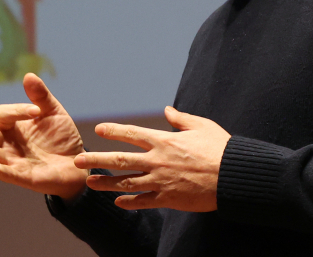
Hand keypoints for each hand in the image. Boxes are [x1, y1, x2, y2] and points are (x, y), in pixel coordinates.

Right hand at [0, 73, 87, 198]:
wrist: (78, 164)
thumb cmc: (62, 137)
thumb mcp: (54, 112)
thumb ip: (40, 96)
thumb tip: (28, 75)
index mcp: (12, 127)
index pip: (3, 115)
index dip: (17, 111)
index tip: (36, 111)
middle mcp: (8, 144)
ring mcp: (14, 161)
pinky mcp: (25, 177)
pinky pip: (7, 174)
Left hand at [75, 106, 229, 211]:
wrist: (235, 177)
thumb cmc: (221, 149)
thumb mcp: (202, 126)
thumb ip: (181, 119)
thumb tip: (167, 110)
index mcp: (164, 141)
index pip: (131, 133)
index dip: (113, 130)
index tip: (98, 129)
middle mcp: (157, 160)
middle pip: (120, 159)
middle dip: (96, 159)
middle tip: (78, 160)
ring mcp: (161, 181)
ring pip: (126, 182)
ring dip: (106, 183)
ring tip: (89, 182)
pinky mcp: (169, 199)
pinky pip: (144, 201)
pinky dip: (130, 202)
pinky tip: (118, 202)